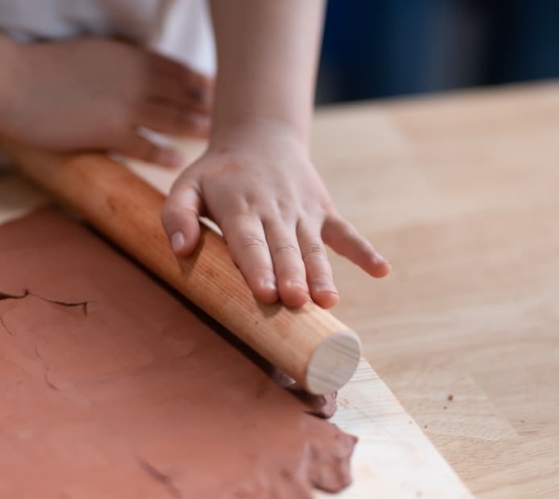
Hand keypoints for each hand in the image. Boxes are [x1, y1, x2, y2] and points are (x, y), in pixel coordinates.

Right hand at [0, 38, 212, 165]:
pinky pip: (147, 145)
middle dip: (208, 108)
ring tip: (212, 141)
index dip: (201, 85)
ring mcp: (125, 106)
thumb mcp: (94, 53)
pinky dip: (165, 153)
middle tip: (231, 123)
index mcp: (132, 57)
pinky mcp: (110, 132)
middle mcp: (136, 79)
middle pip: (185, 95)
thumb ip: (122, 63)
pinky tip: (178, 160)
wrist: (15, 82)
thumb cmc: (47, 67)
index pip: (179, 70)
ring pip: (175, 119)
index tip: (216, 95)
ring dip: (196, 129)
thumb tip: (139, 72)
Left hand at [161, 125, 389, 308]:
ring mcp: (302, 211)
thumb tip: (179, 247)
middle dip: (291, 276)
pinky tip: (381, 271)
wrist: (260, 137)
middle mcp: (273, 210)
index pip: (249, 242)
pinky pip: (345, 233)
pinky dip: (364, 251)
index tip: (266, 293)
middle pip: (284, 248)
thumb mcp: (187, 185)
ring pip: (313, 247)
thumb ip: (176, 214)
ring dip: (321, 274)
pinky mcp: (323, 211)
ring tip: (328, 301)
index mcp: (239, 208)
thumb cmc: (217, 174)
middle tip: (296, 302)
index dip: (258, 267)